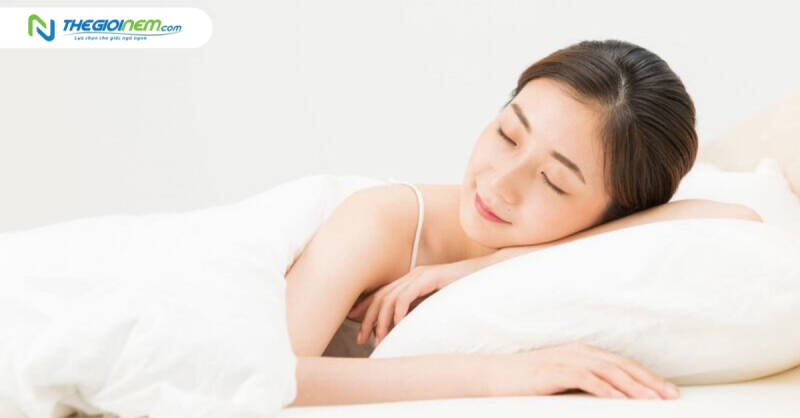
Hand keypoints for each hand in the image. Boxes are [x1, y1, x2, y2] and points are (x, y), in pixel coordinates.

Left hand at [347, 255, 499, 345]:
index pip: (382, 294)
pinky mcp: (429, 277)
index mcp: (412, 280)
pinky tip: (397, 325)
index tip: (358, 330)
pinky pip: (406, 296)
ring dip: (382, 320)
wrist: (488, 275)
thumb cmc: (465, 293)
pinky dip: (398, 312)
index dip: (366, 311)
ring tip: (380, 338)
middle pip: (381, 297)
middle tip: (362, 340)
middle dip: (368, 319)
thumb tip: (402, 331)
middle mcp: (412, 276)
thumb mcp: (437, 304)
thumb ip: (421, 311)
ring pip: (390, 298)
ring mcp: (420, 275)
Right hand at [485, 343, 680, 399]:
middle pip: (621, 365)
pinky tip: (616, 397)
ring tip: (651, 399)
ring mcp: (564, 360)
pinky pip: (582, 378)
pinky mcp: (551, 372)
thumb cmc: (526, 382)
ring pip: (607, 370)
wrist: (492, 376)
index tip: (669, 391)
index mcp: (583, 354)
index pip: (623, 364)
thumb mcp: (561, 381)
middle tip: (670, 396)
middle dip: (649, 381)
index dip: (648, 376)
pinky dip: (602, 387)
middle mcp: (577, 353)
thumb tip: (614, 397)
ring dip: (632, 385)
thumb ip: (586, 384)